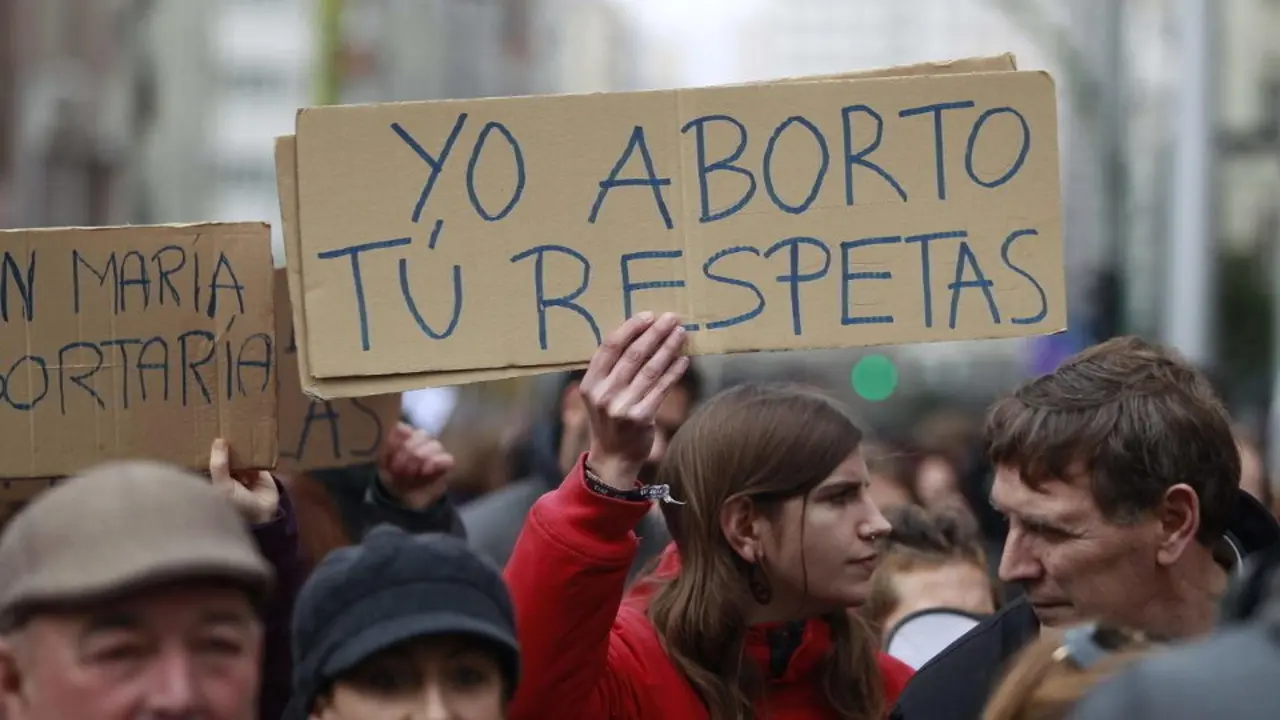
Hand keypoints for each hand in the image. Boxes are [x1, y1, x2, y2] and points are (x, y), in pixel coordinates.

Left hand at [209, 438, 279, 524]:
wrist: (264, 514)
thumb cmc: (237, 504)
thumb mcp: (222, 485)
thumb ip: (219, 464)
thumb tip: (218, 440)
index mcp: (214, 482)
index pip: (208, 463)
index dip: (207, 451)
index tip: (204, 434)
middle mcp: (228, 477)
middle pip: (225, 458)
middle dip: (225, 447)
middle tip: (223, 427)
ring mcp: (243, 474)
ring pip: (240, 457)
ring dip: (240, 448)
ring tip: (237, 430)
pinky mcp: (259, 472)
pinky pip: (255, 458)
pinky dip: (254, 451)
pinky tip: (251, 439)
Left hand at [377, 422, 454, 509]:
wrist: (402, 500)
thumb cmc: (394, 478)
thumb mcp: (383, 463)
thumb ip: (389, 443)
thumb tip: (401, 426)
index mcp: (407, 436)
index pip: (404, 429)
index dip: (397, 443)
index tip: (390, 460)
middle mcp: (423, 440)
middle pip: (421, 435)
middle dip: (407, 454)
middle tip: (399, 471)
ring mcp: (436, 451)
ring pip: (434, 445)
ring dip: (420, 460)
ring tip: (411, 474)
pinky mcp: (446, 465)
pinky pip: (447, 459)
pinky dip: (436, 463)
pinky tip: (426, 471)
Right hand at [581, 312, 688, 489]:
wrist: (613, 459)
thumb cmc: (609, 420)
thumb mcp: (598, 395)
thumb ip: (610, 370)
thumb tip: (639, 335)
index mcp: (590, 383)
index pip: (609, 347)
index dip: (630, 328)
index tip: (648, 315)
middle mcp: (603, 394)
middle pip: (632, 354)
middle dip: (654, 333)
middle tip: (671, 318)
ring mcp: (622, 406)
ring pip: (650, 369)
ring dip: (668, 348)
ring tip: (681, 333)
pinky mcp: (641, 417)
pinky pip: (661, 388)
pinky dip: (674, 372)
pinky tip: (684, 359)